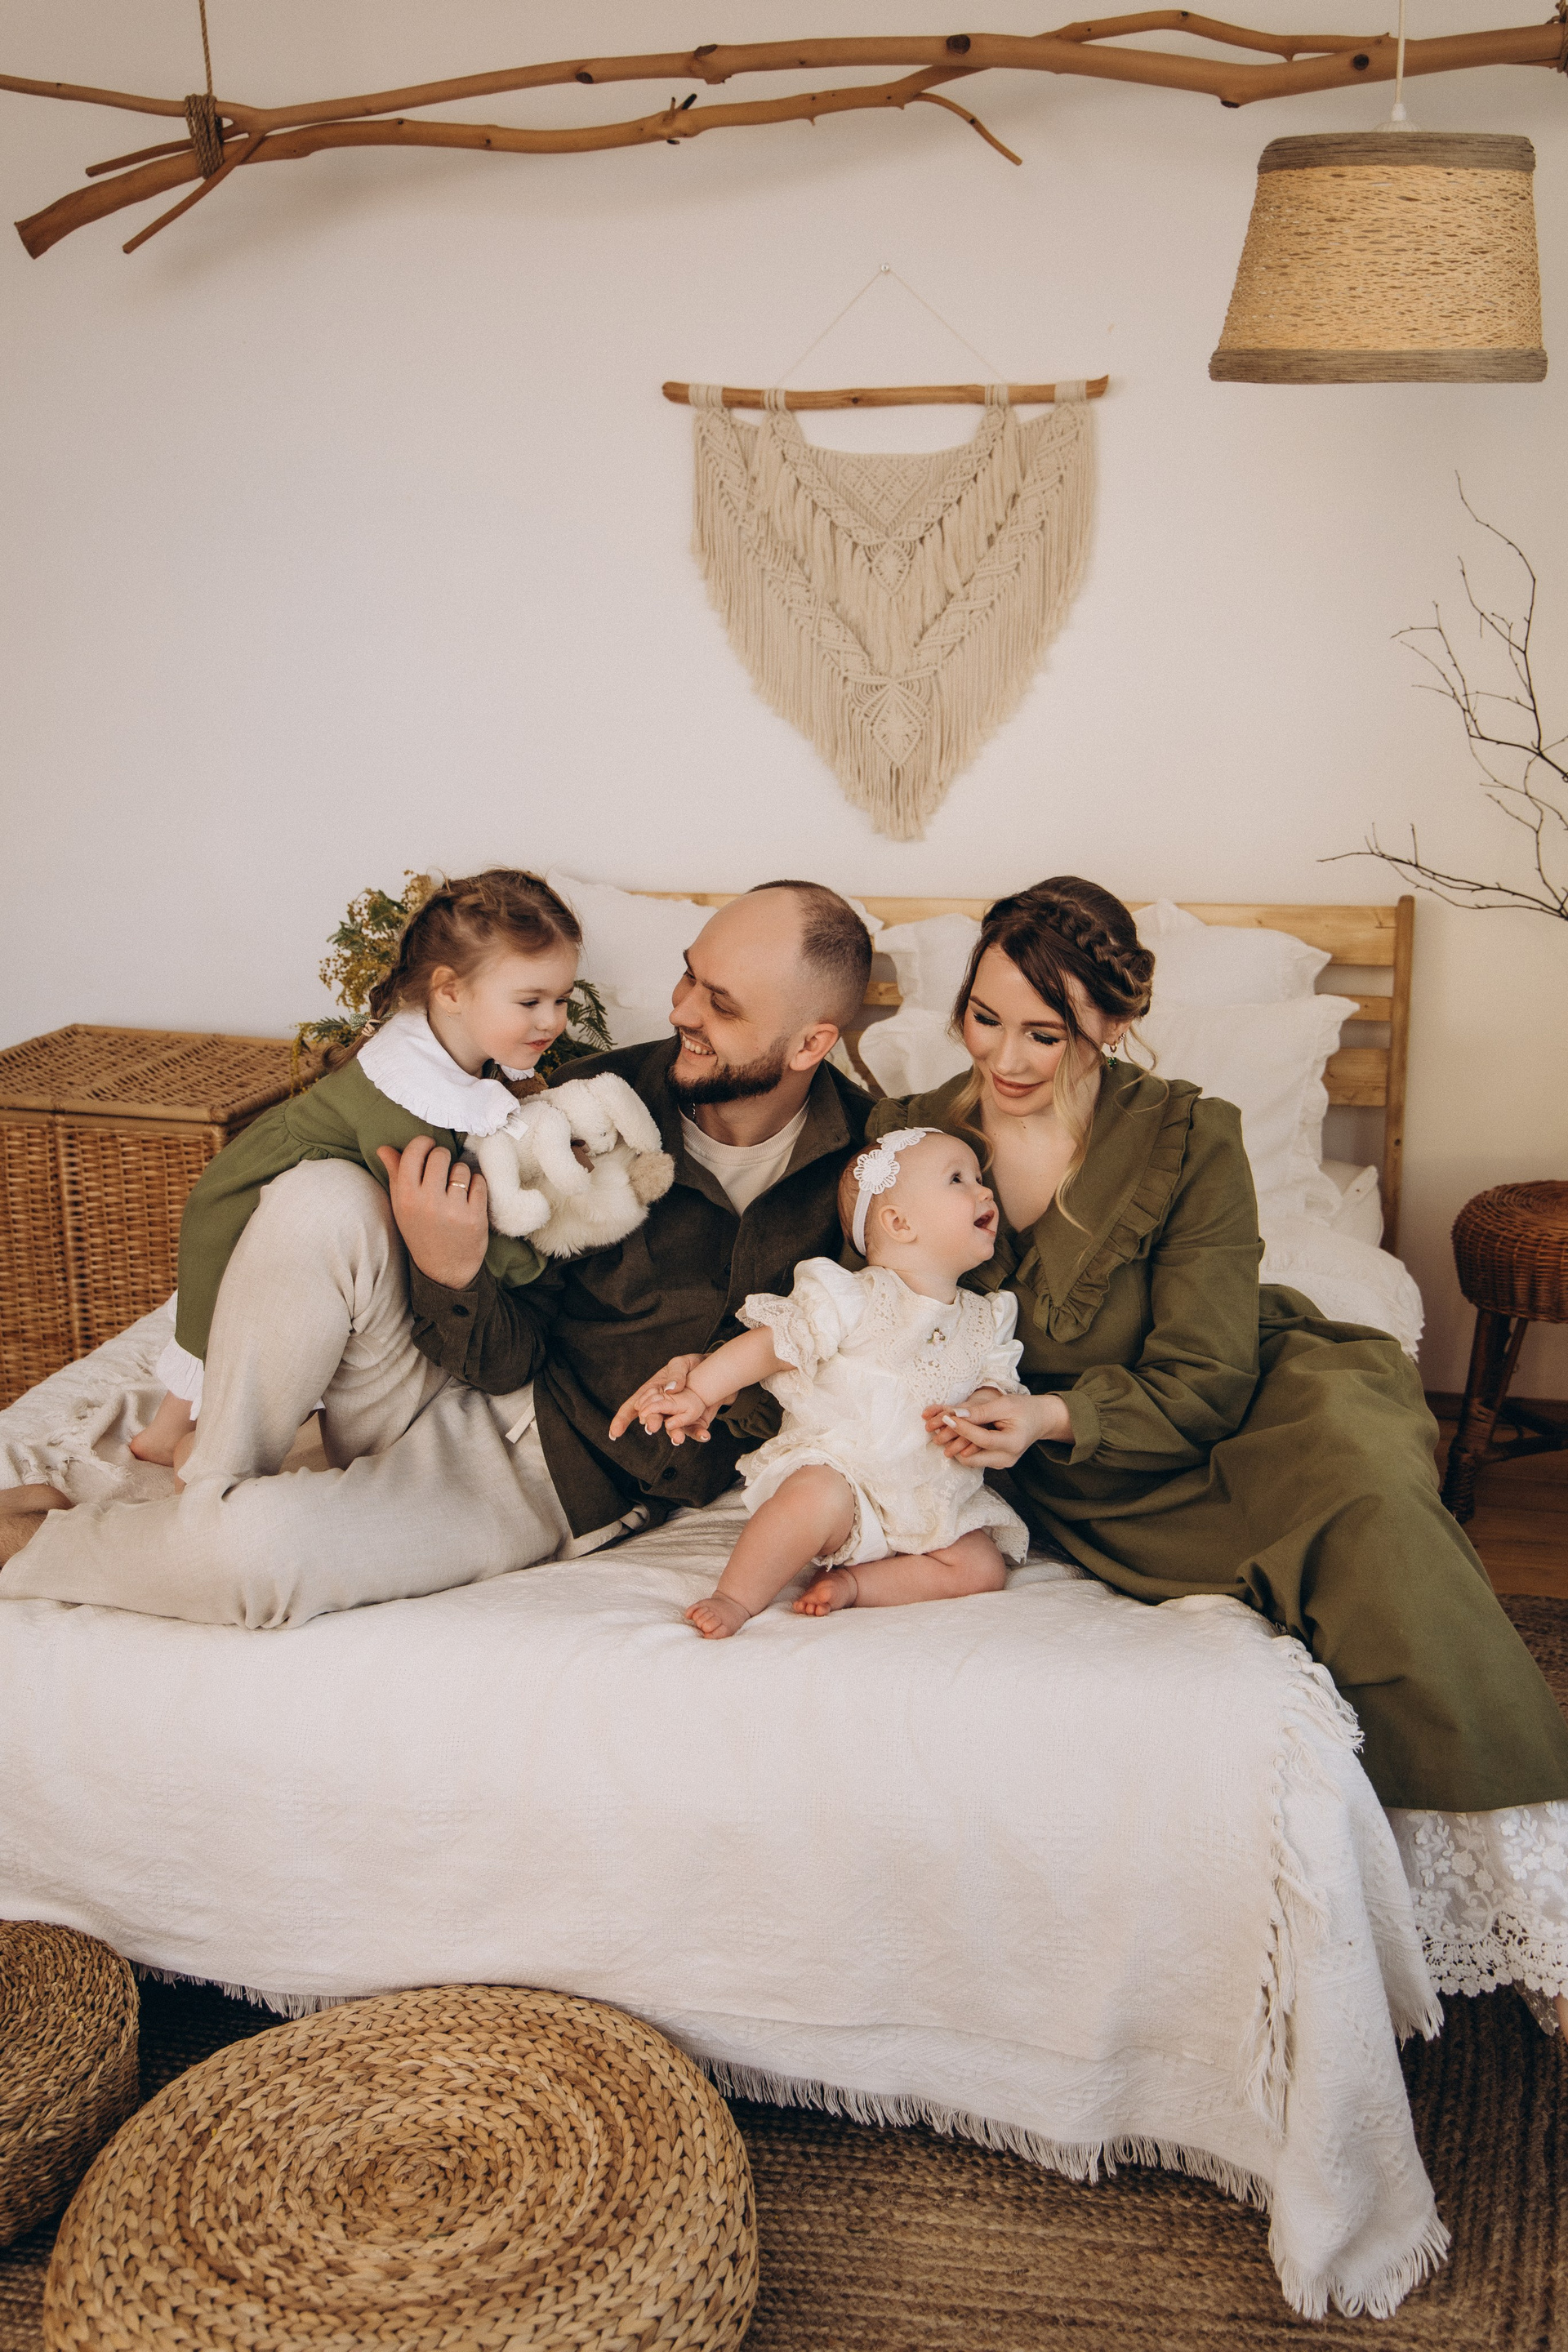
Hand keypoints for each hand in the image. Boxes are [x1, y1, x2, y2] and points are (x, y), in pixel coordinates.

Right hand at [378, 1138, 488, 1289]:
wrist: (444, 1269)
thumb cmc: (420, 1232)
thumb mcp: (401, 1206)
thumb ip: (395, 1175)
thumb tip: (384, 1148)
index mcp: (406, 1197)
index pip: (415, 1152)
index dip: (424, 1144)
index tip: (428, 1148)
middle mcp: (428, 1202)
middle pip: (441, 1155)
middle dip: (443, 1158)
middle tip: (442, 1171)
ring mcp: (453, 1210)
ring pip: (461, 1168)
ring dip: (460, 1174)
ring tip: (454, 1190)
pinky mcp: (475, 1217)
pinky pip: (479, 1181)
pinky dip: (476, 1186)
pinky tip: (468, 1198)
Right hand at [608, 1355, 706, 1441]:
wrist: (716, 1371)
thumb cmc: (691, 1366)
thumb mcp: (682, 1363)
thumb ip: (676, 1373)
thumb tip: (670, 1389)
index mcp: (653, 1392)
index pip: (633, 1407)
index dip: (622, 1420)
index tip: (615, 1433)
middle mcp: (663, 1408)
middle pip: (652, 1418)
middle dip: (651, 1423)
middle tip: (652, 1427)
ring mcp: (679, 1416)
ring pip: (673, 1429)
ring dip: (674, 1434)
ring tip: (677, 1439)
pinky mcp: (696, 1421)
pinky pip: (695, 1430)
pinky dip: (699, 1434)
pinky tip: (704, 1435)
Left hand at [922, 1388, 1070, 1467]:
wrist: (1040, 1419)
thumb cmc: (1024, 1408)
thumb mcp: (1004, 1404)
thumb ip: (981, 1412)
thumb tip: (956, 1415)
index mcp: (1013, 1443)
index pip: (982, 1440)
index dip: (963, 1429)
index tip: (947, 1417)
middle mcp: (1007, 1458)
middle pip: (971, 1457)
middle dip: (952, 1443)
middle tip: (936, 1426)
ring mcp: (1001, 1464)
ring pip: (969, 1460)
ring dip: (954, 1446)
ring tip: (942, 1428)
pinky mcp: (995, 1463)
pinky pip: (974, 1457)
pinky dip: (962, 1447)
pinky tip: (954, 1433)